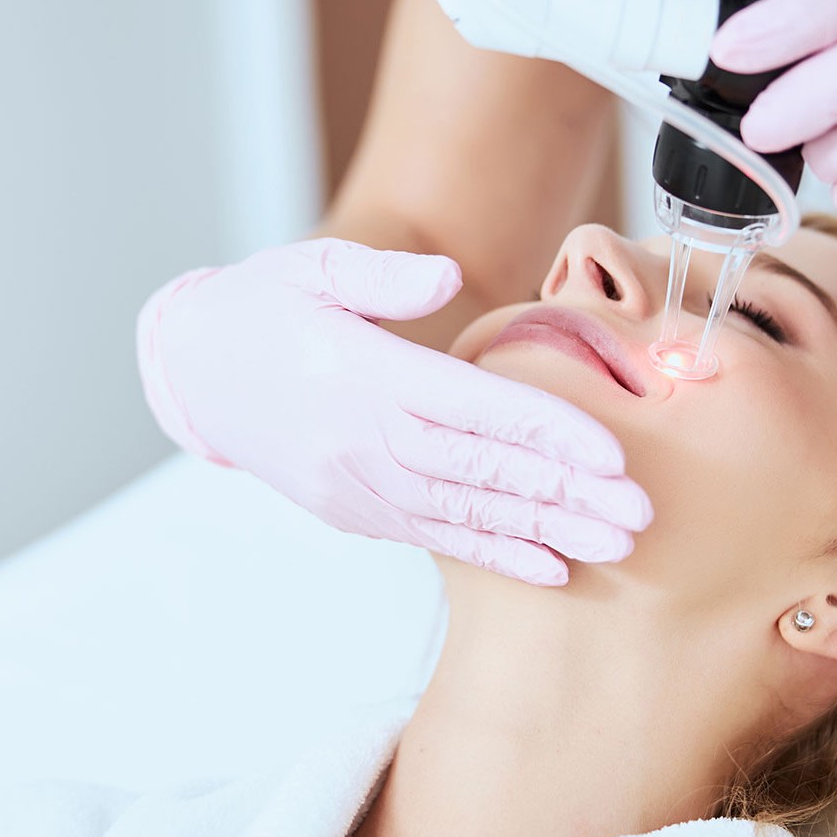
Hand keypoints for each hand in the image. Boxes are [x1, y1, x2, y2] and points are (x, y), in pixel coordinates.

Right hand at [137, 238, 652, 584]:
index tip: (612, 454)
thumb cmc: (266, 306)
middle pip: (480, 472)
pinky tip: (549, 569)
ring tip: (614, 549)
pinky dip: (492, 555)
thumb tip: (447, 276)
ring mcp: (355, 482)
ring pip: (463, 514)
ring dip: (544, 534)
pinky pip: (431, 537)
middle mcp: (360, 437)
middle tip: (640, 517)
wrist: (195, 373)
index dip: (544, 432)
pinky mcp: (352, 509)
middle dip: (566, 497)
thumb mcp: (311, 267)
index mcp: (361, 371)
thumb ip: (381, 274)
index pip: (470, 407)